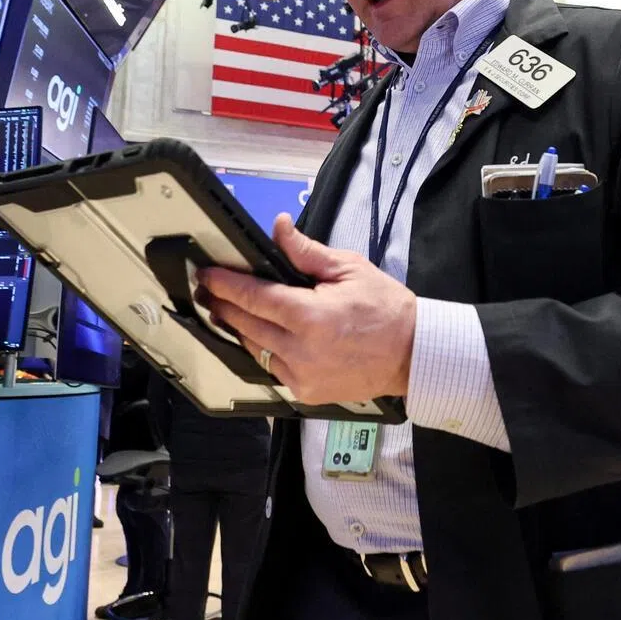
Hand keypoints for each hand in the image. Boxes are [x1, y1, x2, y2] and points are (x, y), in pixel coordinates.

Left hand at [198, 214, 416, 404]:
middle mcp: (300, 351)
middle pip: (246, 324)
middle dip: (223, 305)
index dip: (226, 284)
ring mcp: (301, 376)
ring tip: (229, 310)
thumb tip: (279, 227)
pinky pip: (272, 368)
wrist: (413, 354)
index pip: (254, 297)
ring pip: (254, 348)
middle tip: (208, 290)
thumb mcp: (349, 268)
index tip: (207, 275)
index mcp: (311, 316)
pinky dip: (264, 349)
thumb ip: (306, 252)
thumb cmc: (385, 307)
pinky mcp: (306, 392)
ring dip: (240, 328)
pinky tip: (263, 334)